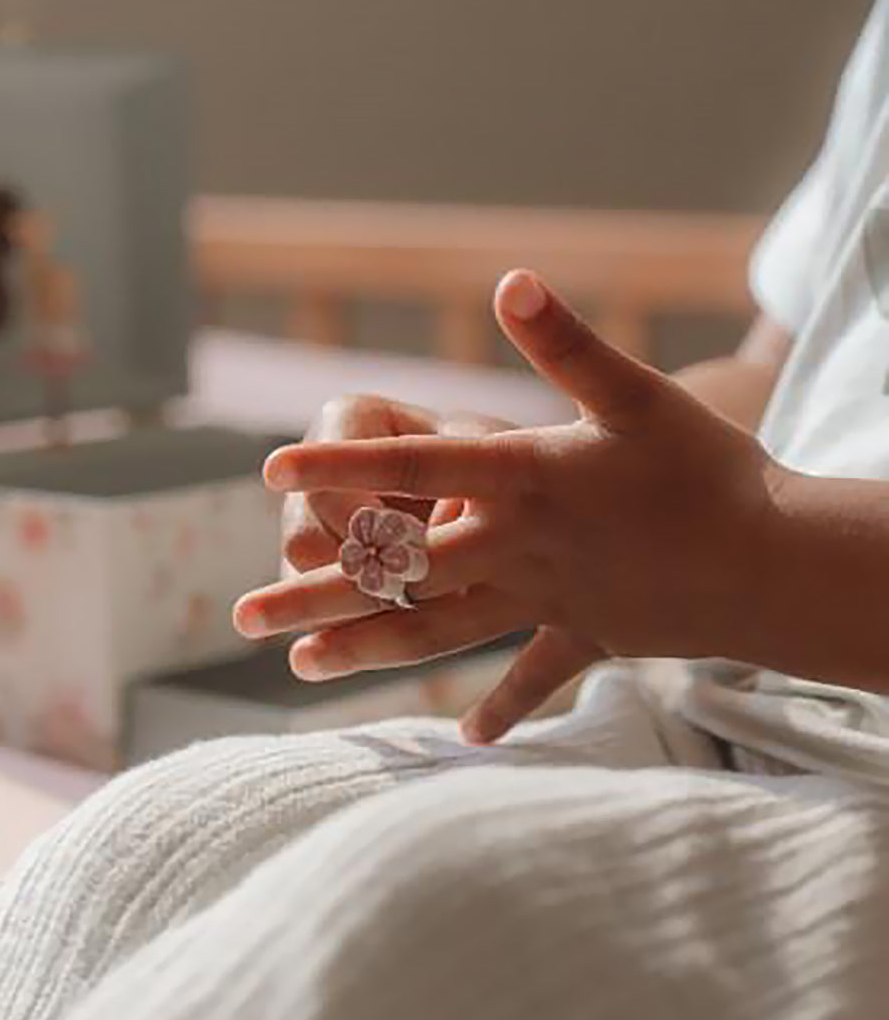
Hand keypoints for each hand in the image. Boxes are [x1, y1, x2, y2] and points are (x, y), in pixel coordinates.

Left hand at [234, 271, 787, 743]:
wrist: (776, 565)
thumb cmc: (709, 471)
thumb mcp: (636, 395)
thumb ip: (565, 344)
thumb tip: (508, 278)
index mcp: (521, 481)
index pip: (411, 468)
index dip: (339, 467)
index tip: (267, 474)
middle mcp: (514, 548)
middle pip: (398, 572)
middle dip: (317, 593)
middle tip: (243, 617)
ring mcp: (541, 602)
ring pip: (436, 631)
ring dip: (367, 649)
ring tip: (301, 668)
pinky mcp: (582, 637)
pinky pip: (532, 676)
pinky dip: (504, 708)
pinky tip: (465, 742)